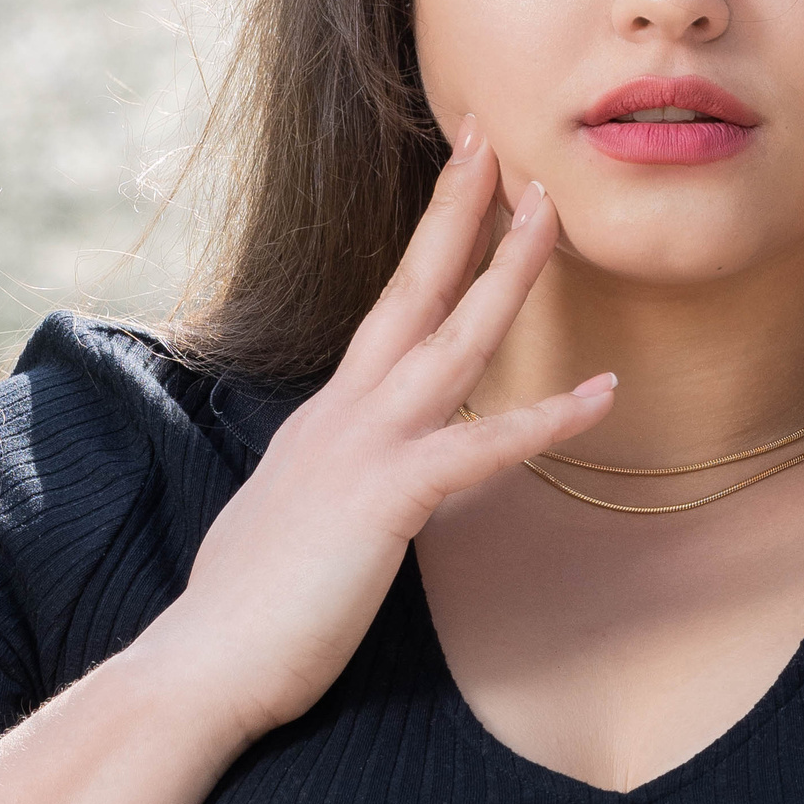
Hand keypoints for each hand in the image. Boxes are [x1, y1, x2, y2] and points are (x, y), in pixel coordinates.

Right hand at [144, 116, 614, 744]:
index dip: (429, 245)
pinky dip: (546, 418)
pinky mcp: (384, 501)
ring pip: (451, 341)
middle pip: (412, 289)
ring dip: (506, 273)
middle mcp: (344, 413)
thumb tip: (353, 481)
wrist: (200, 666)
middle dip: (456, 209)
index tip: (461, 183)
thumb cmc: (245, 611)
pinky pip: (481, 449)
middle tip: (493, 138)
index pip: (389, 310)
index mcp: (328, 417)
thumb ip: (330, 483)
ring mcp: (363, 450)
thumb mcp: (293, 519)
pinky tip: (602, 394)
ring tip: (553, 213)